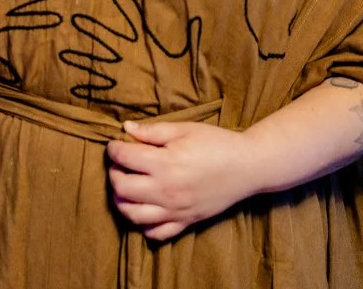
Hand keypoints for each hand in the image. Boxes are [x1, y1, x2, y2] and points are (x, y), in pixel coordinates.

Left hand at [105, 120, 266, 241]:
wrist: (249, 167)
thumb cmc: (217, 144)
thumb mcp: (185, 130)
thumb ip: (153, 131)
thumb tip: (126, 128)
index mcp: (165, 164)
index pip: (124, 158)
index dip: (114, 148)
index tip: (117, 144)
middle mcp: (167, 190)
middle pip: (121, 188)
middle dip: (114, 173)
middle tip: (120, 164)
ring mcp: (175, 210)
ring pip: (132, 214)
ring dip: (122, 200)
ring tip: (128, 186)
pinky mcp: (186, 222)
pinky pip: (156, 233)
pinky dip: (144, 225)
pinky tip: (145, 208)